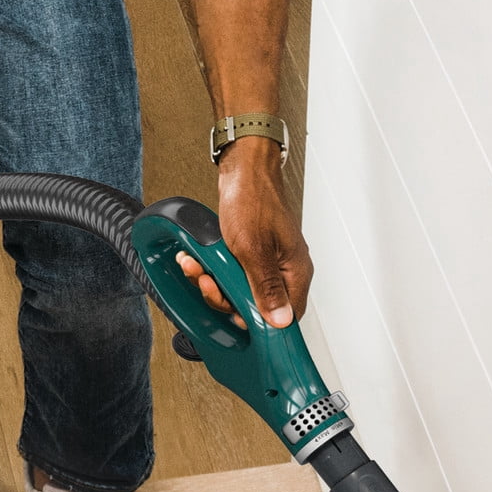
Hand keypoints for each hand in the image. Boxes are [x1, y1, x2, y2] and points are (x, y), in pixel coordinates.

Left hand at [181, 136, 312, 328]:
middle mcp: (285, 270)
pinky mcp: (254, 254)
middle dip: (224, 296)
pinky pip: (234, 274)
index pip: (286, 318)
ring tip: (197, 267)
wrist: (244, 170)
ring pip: (240, 290)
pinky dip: (214, 270)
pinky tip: (198, 260)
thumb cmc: (253, 200)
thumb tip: (282, 321)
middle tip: (207, 281)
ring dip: (213, 282)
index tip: (232, 313)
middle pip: (257, 306)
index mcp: (294, 272)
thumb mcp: (253, 250)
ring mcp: (270, 262)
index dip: (256, 321)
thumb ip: (266, 288)